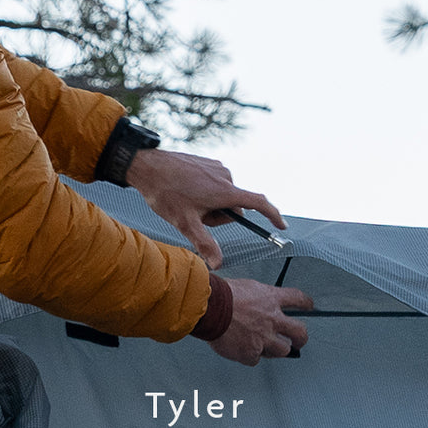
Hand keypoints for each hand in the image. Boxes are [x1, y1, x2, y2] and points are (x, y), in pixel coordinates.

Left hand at [126, 148, 285, 269]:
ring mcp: (216, 167)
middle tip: (195, 216)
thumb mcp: (185, 223)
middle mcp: (225, 176)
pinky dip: (204, 192)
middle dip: (218, 216)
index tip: (281, 227)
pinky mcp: (207, 162)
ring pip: (223, 196)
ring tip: (186, 202)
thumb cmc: (165, 194)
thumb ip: (205, 244)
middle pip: (234, 206)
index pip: (259, 203)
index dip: (273, 215)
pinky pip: (214, 184)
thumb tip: (218, 265)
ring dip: (210, 204)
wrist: (146, 165)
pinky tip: (183, 191)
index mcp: (225, 191)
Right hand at [207, 278, 312, 365]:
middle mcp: (272, 319)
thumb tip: (256, 300)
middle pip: (299, 332)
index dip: (306, 303)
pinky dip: (250, 355)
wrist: (209, 308)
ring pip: (282, 350)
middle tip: (298, 340)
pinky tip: (242, 350)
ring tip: (266, 347)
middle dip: (301, 338)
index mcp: (270, 298)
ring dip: (275, 349)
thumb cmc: (220, 294)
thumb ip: (255, 296)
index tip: (309, 305)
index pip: (297, 299)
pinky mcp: (251, 353)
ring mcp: (264, 338)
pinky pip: (255, 359)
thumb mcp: (243, 286)